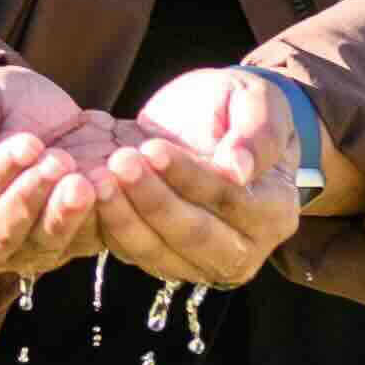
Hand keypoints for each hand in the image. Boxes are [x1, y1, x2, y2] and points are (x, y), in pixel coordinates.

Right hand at [0, 55, 120, 283]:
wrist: (45, 111)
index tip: (27, 144)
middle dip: (27, 201)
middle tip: (58, 162)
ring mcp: (21, 251)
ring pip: (39, 249)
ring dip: (61, 217)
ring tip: (82, 181)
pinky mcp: (65, 248)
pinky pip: (79, 246)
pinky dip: (93, 223)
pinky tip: (106, 191)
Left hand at [88, 61, 310, 292]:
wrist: (215, 122)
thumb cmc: (241, 108)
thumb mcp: (258, 101)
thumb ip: (258, 133)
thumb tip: (239, 169)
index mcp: (275, 211)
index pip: (230, 200)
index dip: (190, 177)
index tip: (153, 148)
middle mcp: (245, 249)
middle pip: (195, 236)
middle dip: (153, 201)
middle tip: (118, 163)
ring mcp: (203, 263)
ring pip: (160, 253)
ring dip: (125, 218)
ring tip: (98, 179)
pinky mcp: (167, 261)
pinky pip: (135, 253)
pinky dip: (111, 227)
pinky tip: (89, 195)